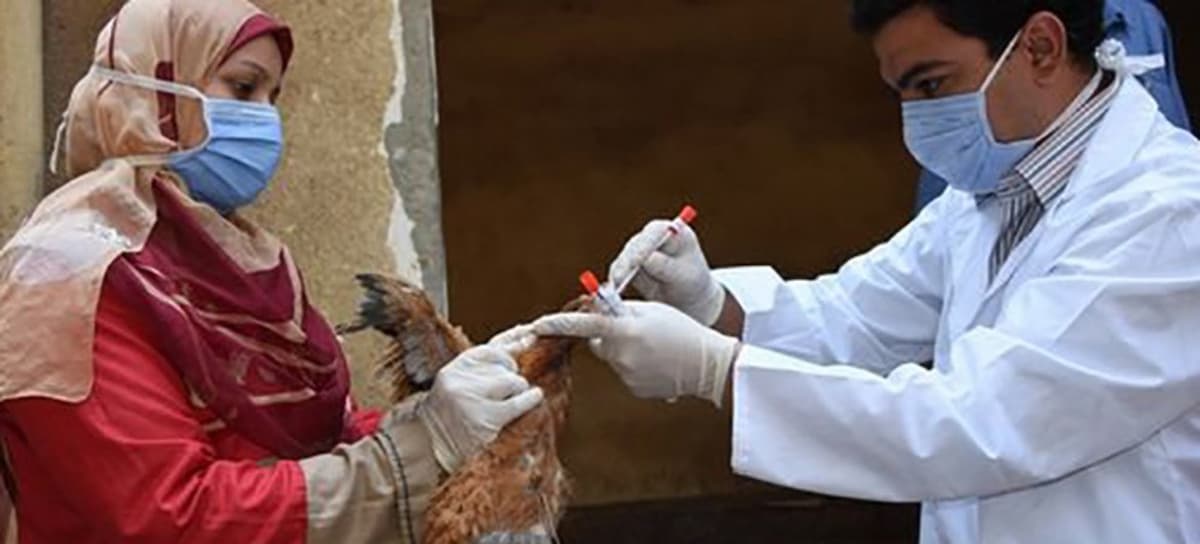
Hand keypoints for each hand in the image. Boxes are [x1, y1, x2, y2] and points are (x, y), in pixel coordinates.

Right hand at [417, 345, 543, 471]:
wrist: (432, 448)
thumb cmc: (453, 415)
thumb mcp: (464, 383)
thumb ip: (489, 363)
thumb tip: (526, 338)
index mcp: (456, 367)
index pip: (493, 348)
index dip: (516, 339)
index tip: (531, 335)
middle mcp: (460, 378)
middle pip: (506, 363)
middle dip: (513, 376)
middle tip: (504, 393)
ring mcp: (470, 397)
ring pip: (514, 381)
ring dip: (518, 392)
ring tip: (504, 404)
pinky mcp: (484, 418)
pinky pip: (518, 402)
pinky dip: (530, 400)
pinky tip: (534, 398)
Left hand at [533, 301, 738, 406]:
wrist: (708, 366)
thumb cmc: (682, 330)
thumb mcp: (653, 310)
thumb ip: (622, 309)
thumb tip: (598, 308)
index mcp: (626, 330)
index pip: (584, 324)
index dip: (559, 323)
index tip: (539, 324)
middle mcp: (622, 355)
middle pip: (597, 341)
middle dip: (607, 334)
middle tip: (633, 329)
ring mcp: (626, 375)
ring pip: (611, 357)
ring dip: (623, 350)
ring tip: (653, 347)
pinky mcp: (634, 389)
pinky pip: (624, 372)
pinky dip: (634, 366)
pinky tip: (656, 363)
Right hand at [609, 220, 724, 325]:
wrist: (689, 298)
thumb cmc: (692, 283)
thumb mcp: (685, 276)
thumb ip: (667, 266)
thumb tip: (647, 259)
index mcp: (674, 231)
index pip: (656, 232)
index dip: (645, 244)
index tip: (639, 260)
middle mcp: (654, 236)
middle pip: (635, 244)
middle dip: (628, 260)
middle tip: (621, 277)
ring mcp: (640, 249)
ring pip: (624, 257)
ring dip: (620, 271)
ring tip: (617, 285)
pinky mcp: (629, 263)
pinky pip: (619, 269)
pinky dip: (616, 279)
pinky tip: (616, 289)